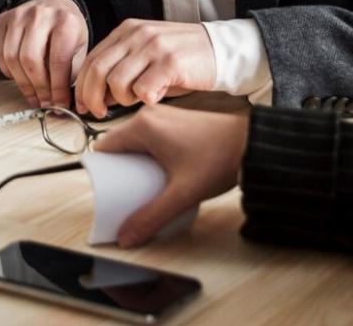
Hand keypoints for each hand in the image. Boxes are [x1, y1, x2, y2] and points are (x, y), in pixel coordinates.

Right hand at [0, 0, 87, 108]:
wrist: (54, 4)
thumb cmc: (67, 28)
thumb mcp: (80, 46)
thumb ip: (73, 72)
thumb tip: (61, 102)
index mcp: (65, 21)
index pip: (58, 61)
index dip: (57, 88)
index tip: (58, 104)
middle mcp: (40, 15)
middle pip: (31, 60)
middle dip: (38, 88)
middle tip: (44, 102)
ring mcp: (18, 16)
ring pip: (12, 58)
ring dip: (22, 83)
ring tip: (33, 94)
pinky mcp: (3, 21)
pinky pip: (0, 53)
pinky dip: (9, 71)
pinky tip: (20, 77)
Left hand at [73, 19, 215, 117]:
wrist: (221, 50)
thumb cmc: (183, 59)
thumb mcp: (147, 57)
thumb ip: (122, 70)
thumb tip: (97, 96)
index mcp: (128, 30)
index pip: (92, 59)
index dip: (82, 86)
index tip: (83, 104)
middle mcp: (137, 34)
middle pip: (97, 70)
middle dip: (92, 97)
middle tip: (99, 113)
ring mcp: (154, 47)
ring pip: (117, 82)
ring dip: (123, 100)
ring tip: (140, 98)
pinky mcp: (170, 62)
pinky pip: (143, 90)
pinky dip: (146, 100)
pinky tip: (158, 96)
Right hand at [94, 105, 249, 246]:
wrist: (252, 144)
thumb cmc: (218, 160)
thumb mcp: (181, 194)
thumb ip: (151, 217)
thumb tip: (126, 236)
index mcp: (143, 126)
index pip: (105, 147)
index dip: (100, 170)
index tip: (103, 190)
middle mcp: (150, 116)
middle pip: (120, 145)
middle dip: (118, 170)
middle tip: (122, 194)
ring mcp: (165, 116)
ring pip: (136, 141)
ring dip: (134, 163)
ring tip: (141, 187)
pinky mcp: (177, 121)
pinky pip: (151, 138)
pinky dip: (149, 156)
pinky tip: (159, 175)